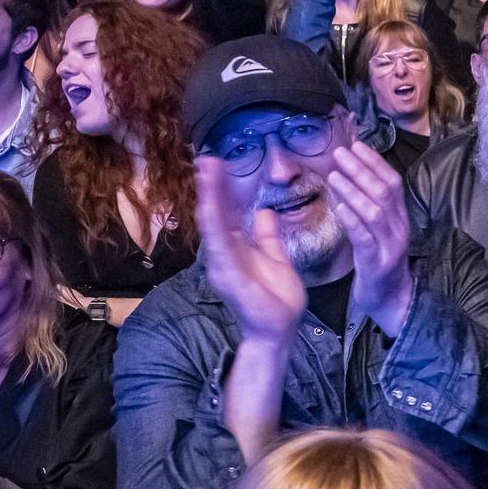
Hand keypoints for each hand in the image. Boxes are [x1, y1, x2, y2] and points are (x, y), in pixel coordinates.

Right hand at [196, 156, 305, 344]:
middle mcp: (224, 254)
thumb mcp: (276, 258)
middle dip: (210, 187)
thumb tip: (264, 212)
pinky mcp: (228, 277)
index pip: (226, 213)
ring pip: (213, 225)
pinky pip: (220, 247)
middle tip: (206, 159)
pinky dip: (215, 226)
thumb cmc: (277, 298)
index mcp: (236, 248)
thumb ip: (268, 237)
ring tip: (207, 172)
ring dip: (209, 199)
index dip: (221, 189)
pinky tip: (211, 208)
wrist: (280, 329)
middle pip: (215, 214)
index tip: (217, 164)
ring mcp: (223, 265)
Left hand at [325, 142, 414, 335]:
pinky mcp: (377, 263)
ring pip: (374, 211)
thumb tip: (352, 181)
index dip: (375, 162)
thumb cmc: (379, 265)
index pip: (393, 183)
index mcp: (400, 219)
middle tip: (340, 152)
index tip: (356, 145)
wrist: (391, 302)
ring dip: (354, 190)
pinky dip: (352, 219)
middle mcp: (399, 228)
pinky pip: (365, 237)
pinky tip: (338, 206)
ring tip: (334, 175)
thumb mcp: (379, 233)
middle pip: (384, 192)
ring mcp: (390, 246)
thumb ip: (370, 210)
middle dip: (362, 169)